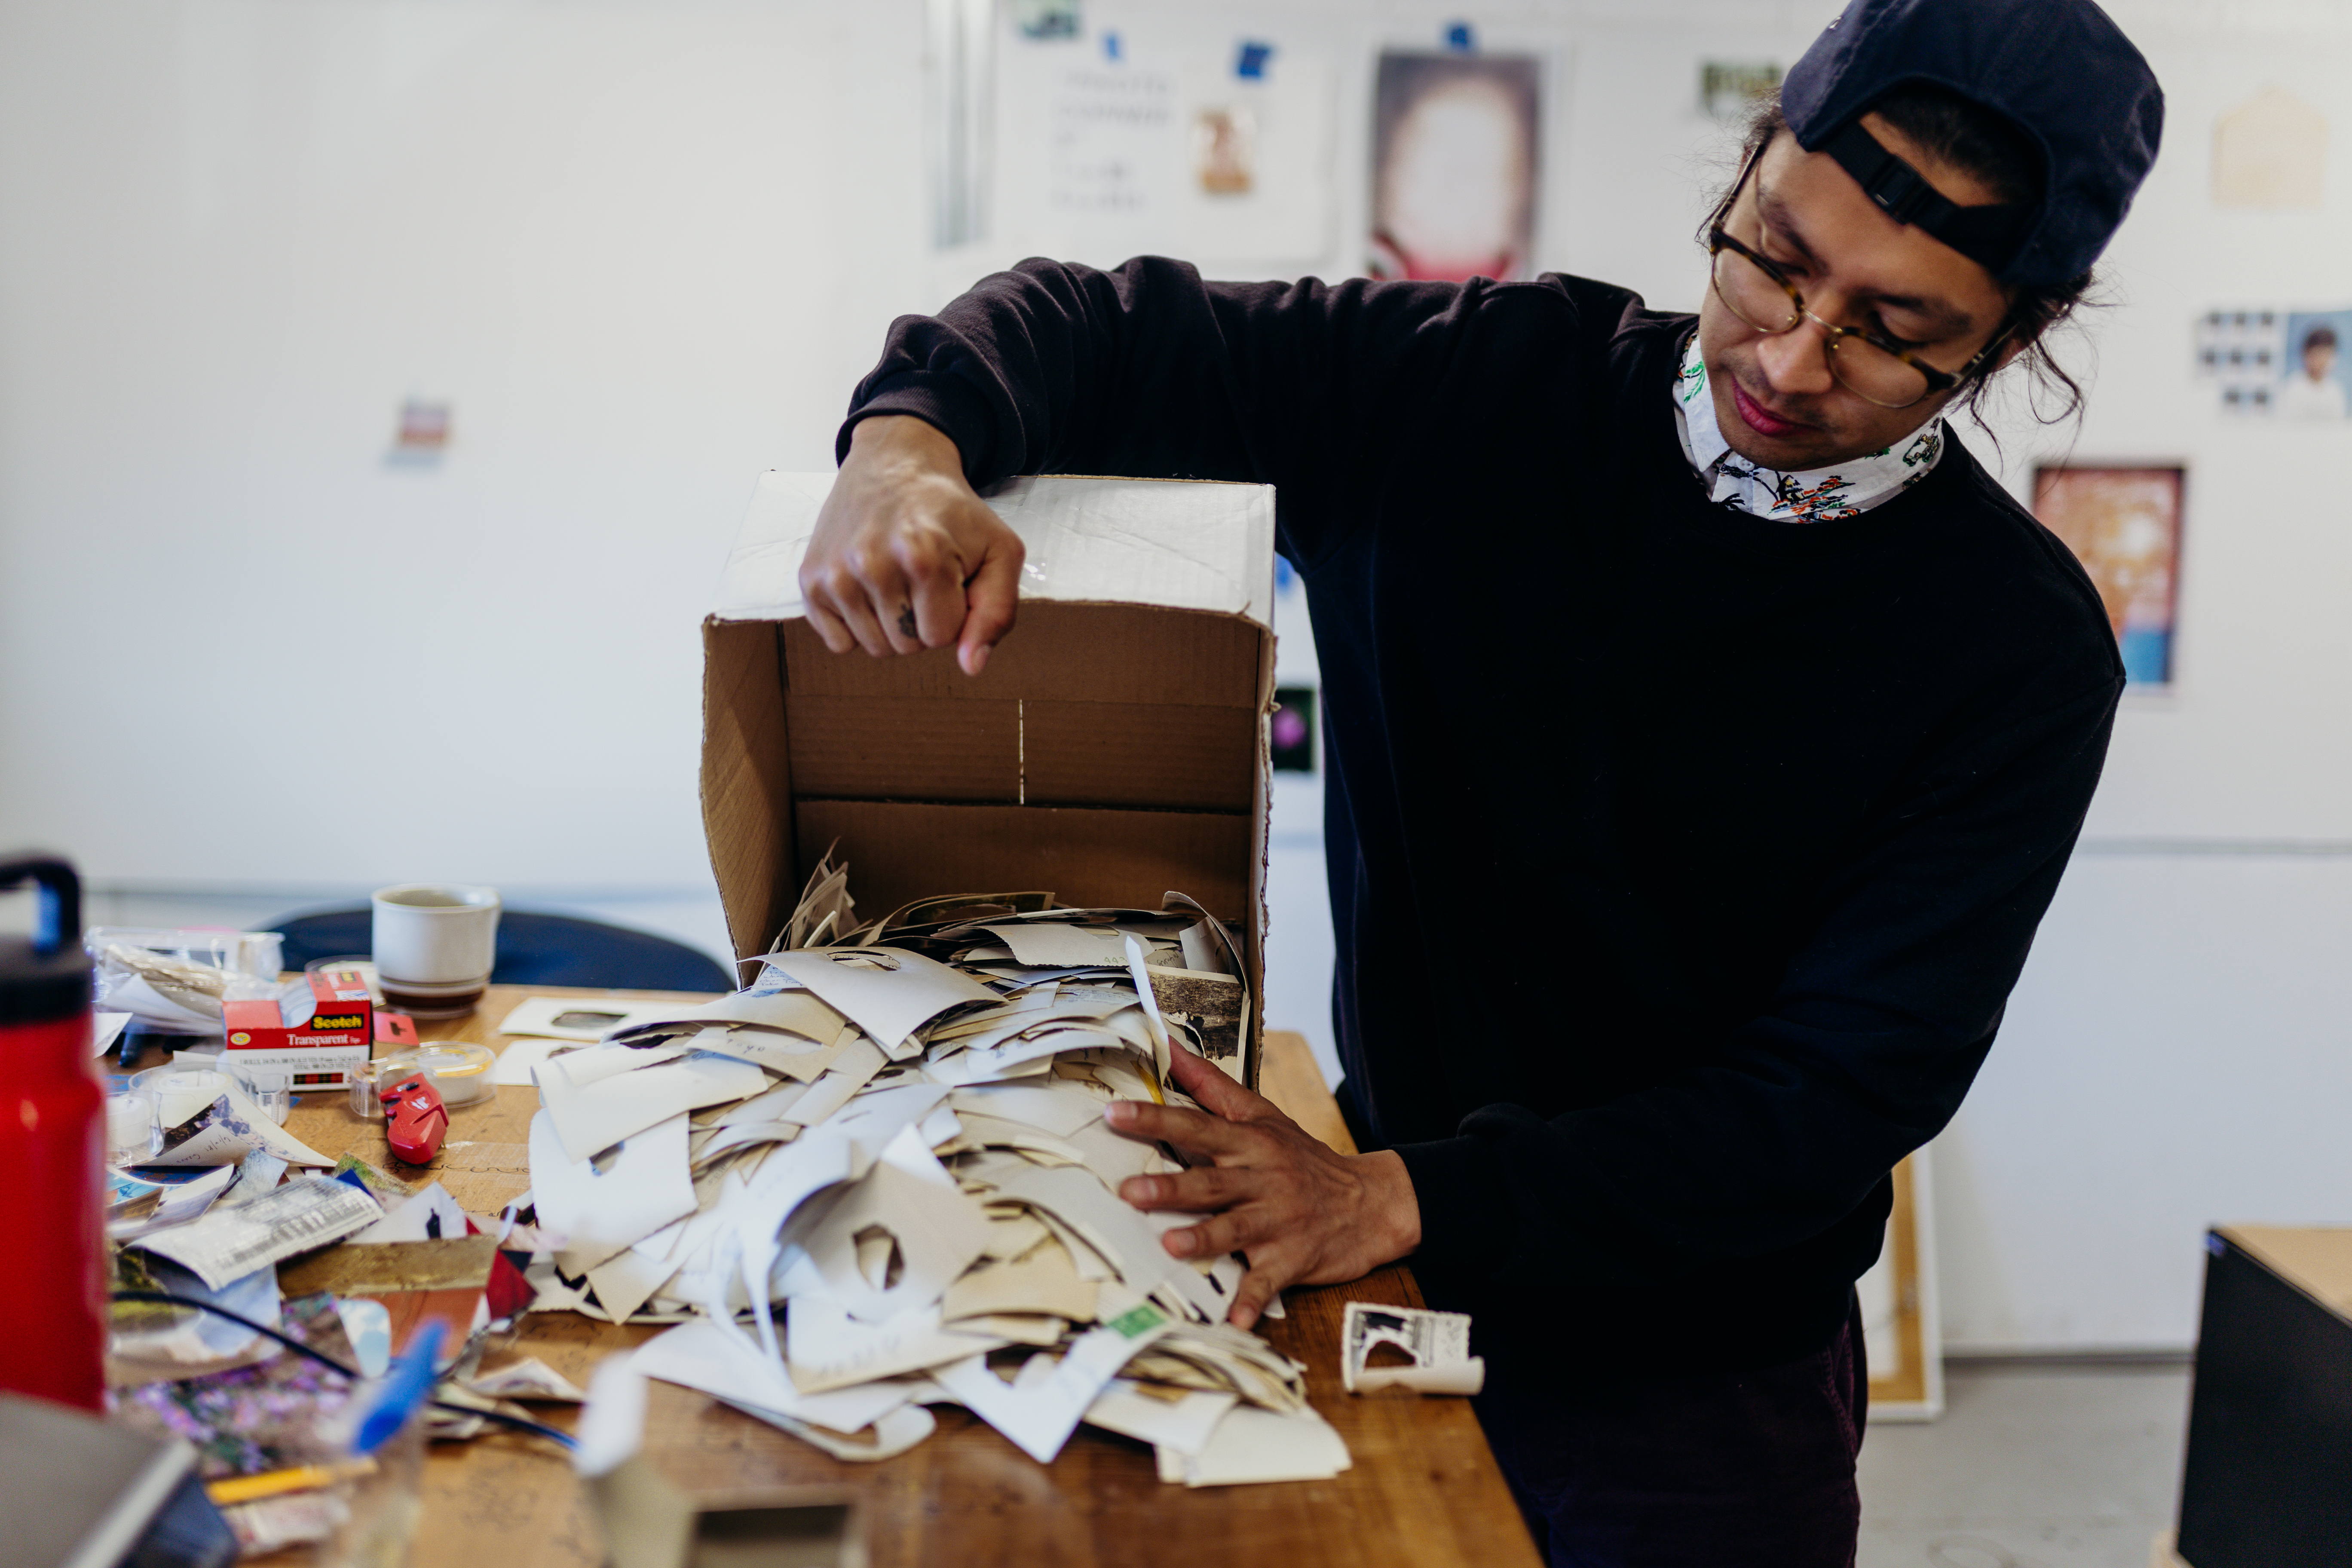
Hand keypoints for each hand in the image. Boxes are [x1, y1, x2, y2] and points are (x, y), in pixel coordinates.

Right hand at [801, 415, 1024, 674]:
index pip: (940, 637)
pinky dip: (857, 626)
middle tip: (922, 578)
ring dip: (891, 624)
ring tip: (897, 579)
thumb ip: (997, 612)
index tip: (950, 580)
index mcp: (922, 556)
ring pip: (874, 647)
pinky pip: (839, 643)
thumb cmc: (951, 513)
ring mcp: (835, 573)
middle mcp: (871, 564)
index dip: (952, 613)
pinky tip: (868, 588)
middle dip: (923, 621)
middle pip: (906, 646)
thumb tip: (972, 667)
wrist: (893, 464)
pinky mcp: (810, 579)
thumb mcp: (999, 550)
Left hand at [1105, 1047, 1420, 1329]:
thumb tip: (1169, 1046)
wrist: (1369, 1203)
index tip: (1115, 1114)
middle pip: (1211, 1182)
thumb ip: (1212, 1086)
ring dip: (1204, 1238)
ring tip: (1171, 1245)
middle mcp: (1262, 1180)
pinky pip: (1268, 1281)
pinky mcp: (1292, 1258)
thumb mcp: (1264, 1116)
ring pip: (1236, 1228)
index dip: (1156, 1120)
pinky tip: (1234, 1319)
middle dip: (1172, 1188)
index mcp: (1251, 1144)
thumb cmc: (1303, 1158)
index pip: (1197, 1126)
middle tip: (1130, 1191)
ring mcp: (1278, 1221)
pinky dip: (1252, 1300)